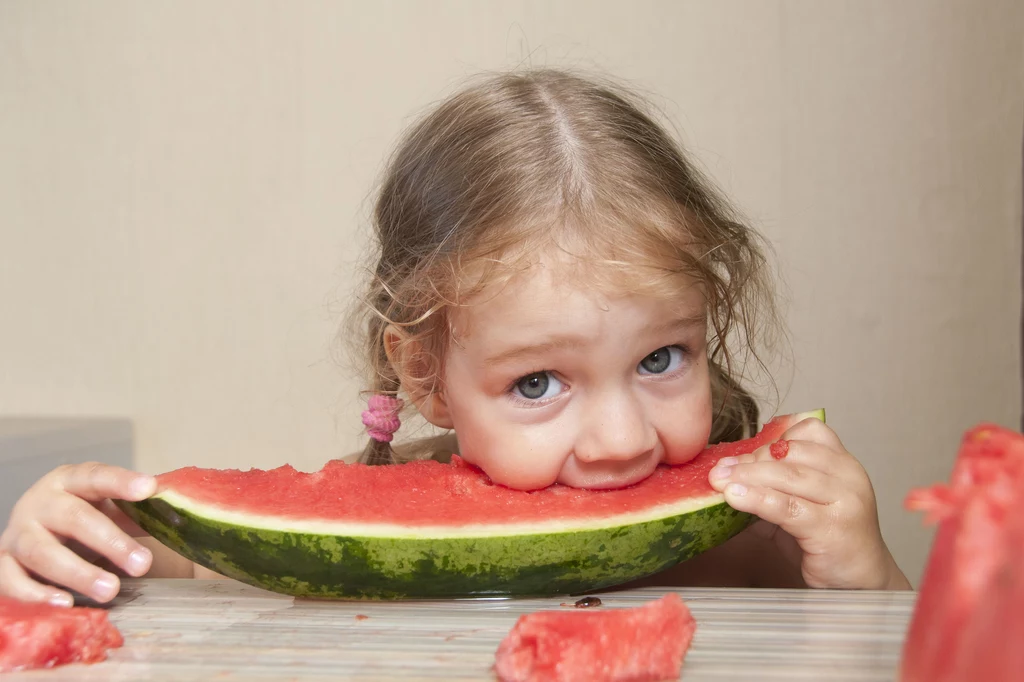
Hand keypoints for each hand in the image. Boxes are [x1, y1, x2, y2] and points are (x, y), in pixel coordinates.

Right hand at [0, 463, 156, 604]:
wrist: (34, 533)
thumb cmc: (82, 518)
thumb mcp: (109, 508)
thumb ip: (139, 511)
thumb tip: (181, 514)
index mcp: (70, 480)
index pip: (96, 476)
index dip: (121, 482)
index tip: (150, 488)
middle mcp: (40, 503)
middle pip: (73, 518)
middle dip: (110, 541)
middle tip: (142, 564)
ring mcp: (18, 533)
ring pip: (42, 552)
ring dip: (78, 573)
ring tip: (111, 590)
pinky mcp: (4, 564)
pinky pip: (11, 581)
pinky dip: (36, 594)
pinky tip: (65, 604)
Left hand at [708, 417, 910, 589]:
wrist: (861, 580)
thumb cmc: (828, 538)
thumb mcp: (800, 503)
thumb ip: (772, 485)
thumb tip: (725, 475)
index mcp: (842, 462)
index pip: (808, 430)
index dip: (770, 439)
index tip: (741, 455)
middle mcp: (849, 475)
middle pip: (792, 453)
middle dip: (751, 460)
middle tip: (720, 471)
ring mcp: (845, 500)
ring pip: (788, 476)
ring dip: (748, 476)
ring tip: (719, 482)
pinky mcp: (833, 528)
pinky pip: (788, 507)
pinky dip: (757, 499)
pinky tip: (734, 497)